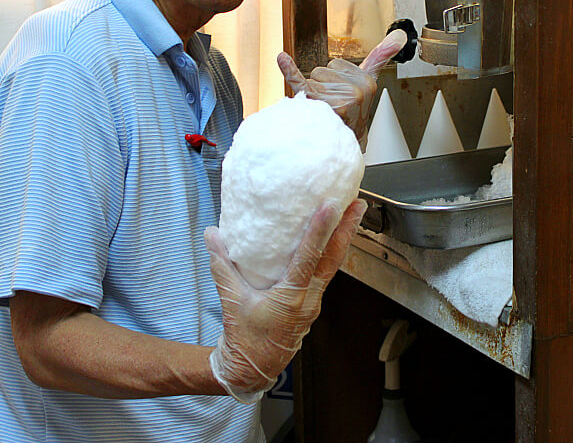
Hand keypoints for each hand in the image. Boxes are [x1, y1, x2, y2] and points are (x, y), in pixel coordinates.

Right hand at [205, 199, 367, 402]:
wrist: (253, 368)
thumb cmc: (245, 338)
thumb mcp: (232, 300)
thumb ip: (222, 265)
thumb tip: (213, 235)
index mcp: (291, 298)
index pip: (309, 258)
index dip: (320, 230)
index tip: (332, 207)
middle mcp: (309, 299)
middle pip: (334, 259)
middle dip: (348, 230)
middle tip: (359, 204)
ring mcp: (314, 302)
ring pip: (334, 265)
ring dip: (344, 240)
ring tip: (351, 215)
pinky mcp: (312, 303)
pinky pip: (326, 273)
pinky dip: (331, 254)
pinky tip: (330, 241)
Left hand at [276, 29, 407, 142]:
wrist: (342, 145)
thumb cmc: (352, 113)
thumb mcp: (368, 82)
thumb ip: (381, 56)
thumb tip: (399, 36)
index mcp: (367, 83)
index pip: (337, 64)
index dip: (335, 78)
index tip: (341, 95)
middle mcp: (354, 91)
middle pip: (322, 70)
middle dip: (323, 85)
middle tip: (332, 105)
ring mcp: (337, 100)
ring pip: (311, 79)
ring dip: (313, 94)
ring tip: (323, 111)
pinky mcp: (319, 105)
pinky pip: (301, 82)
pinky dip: (289, 70)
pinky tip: (282, 59)